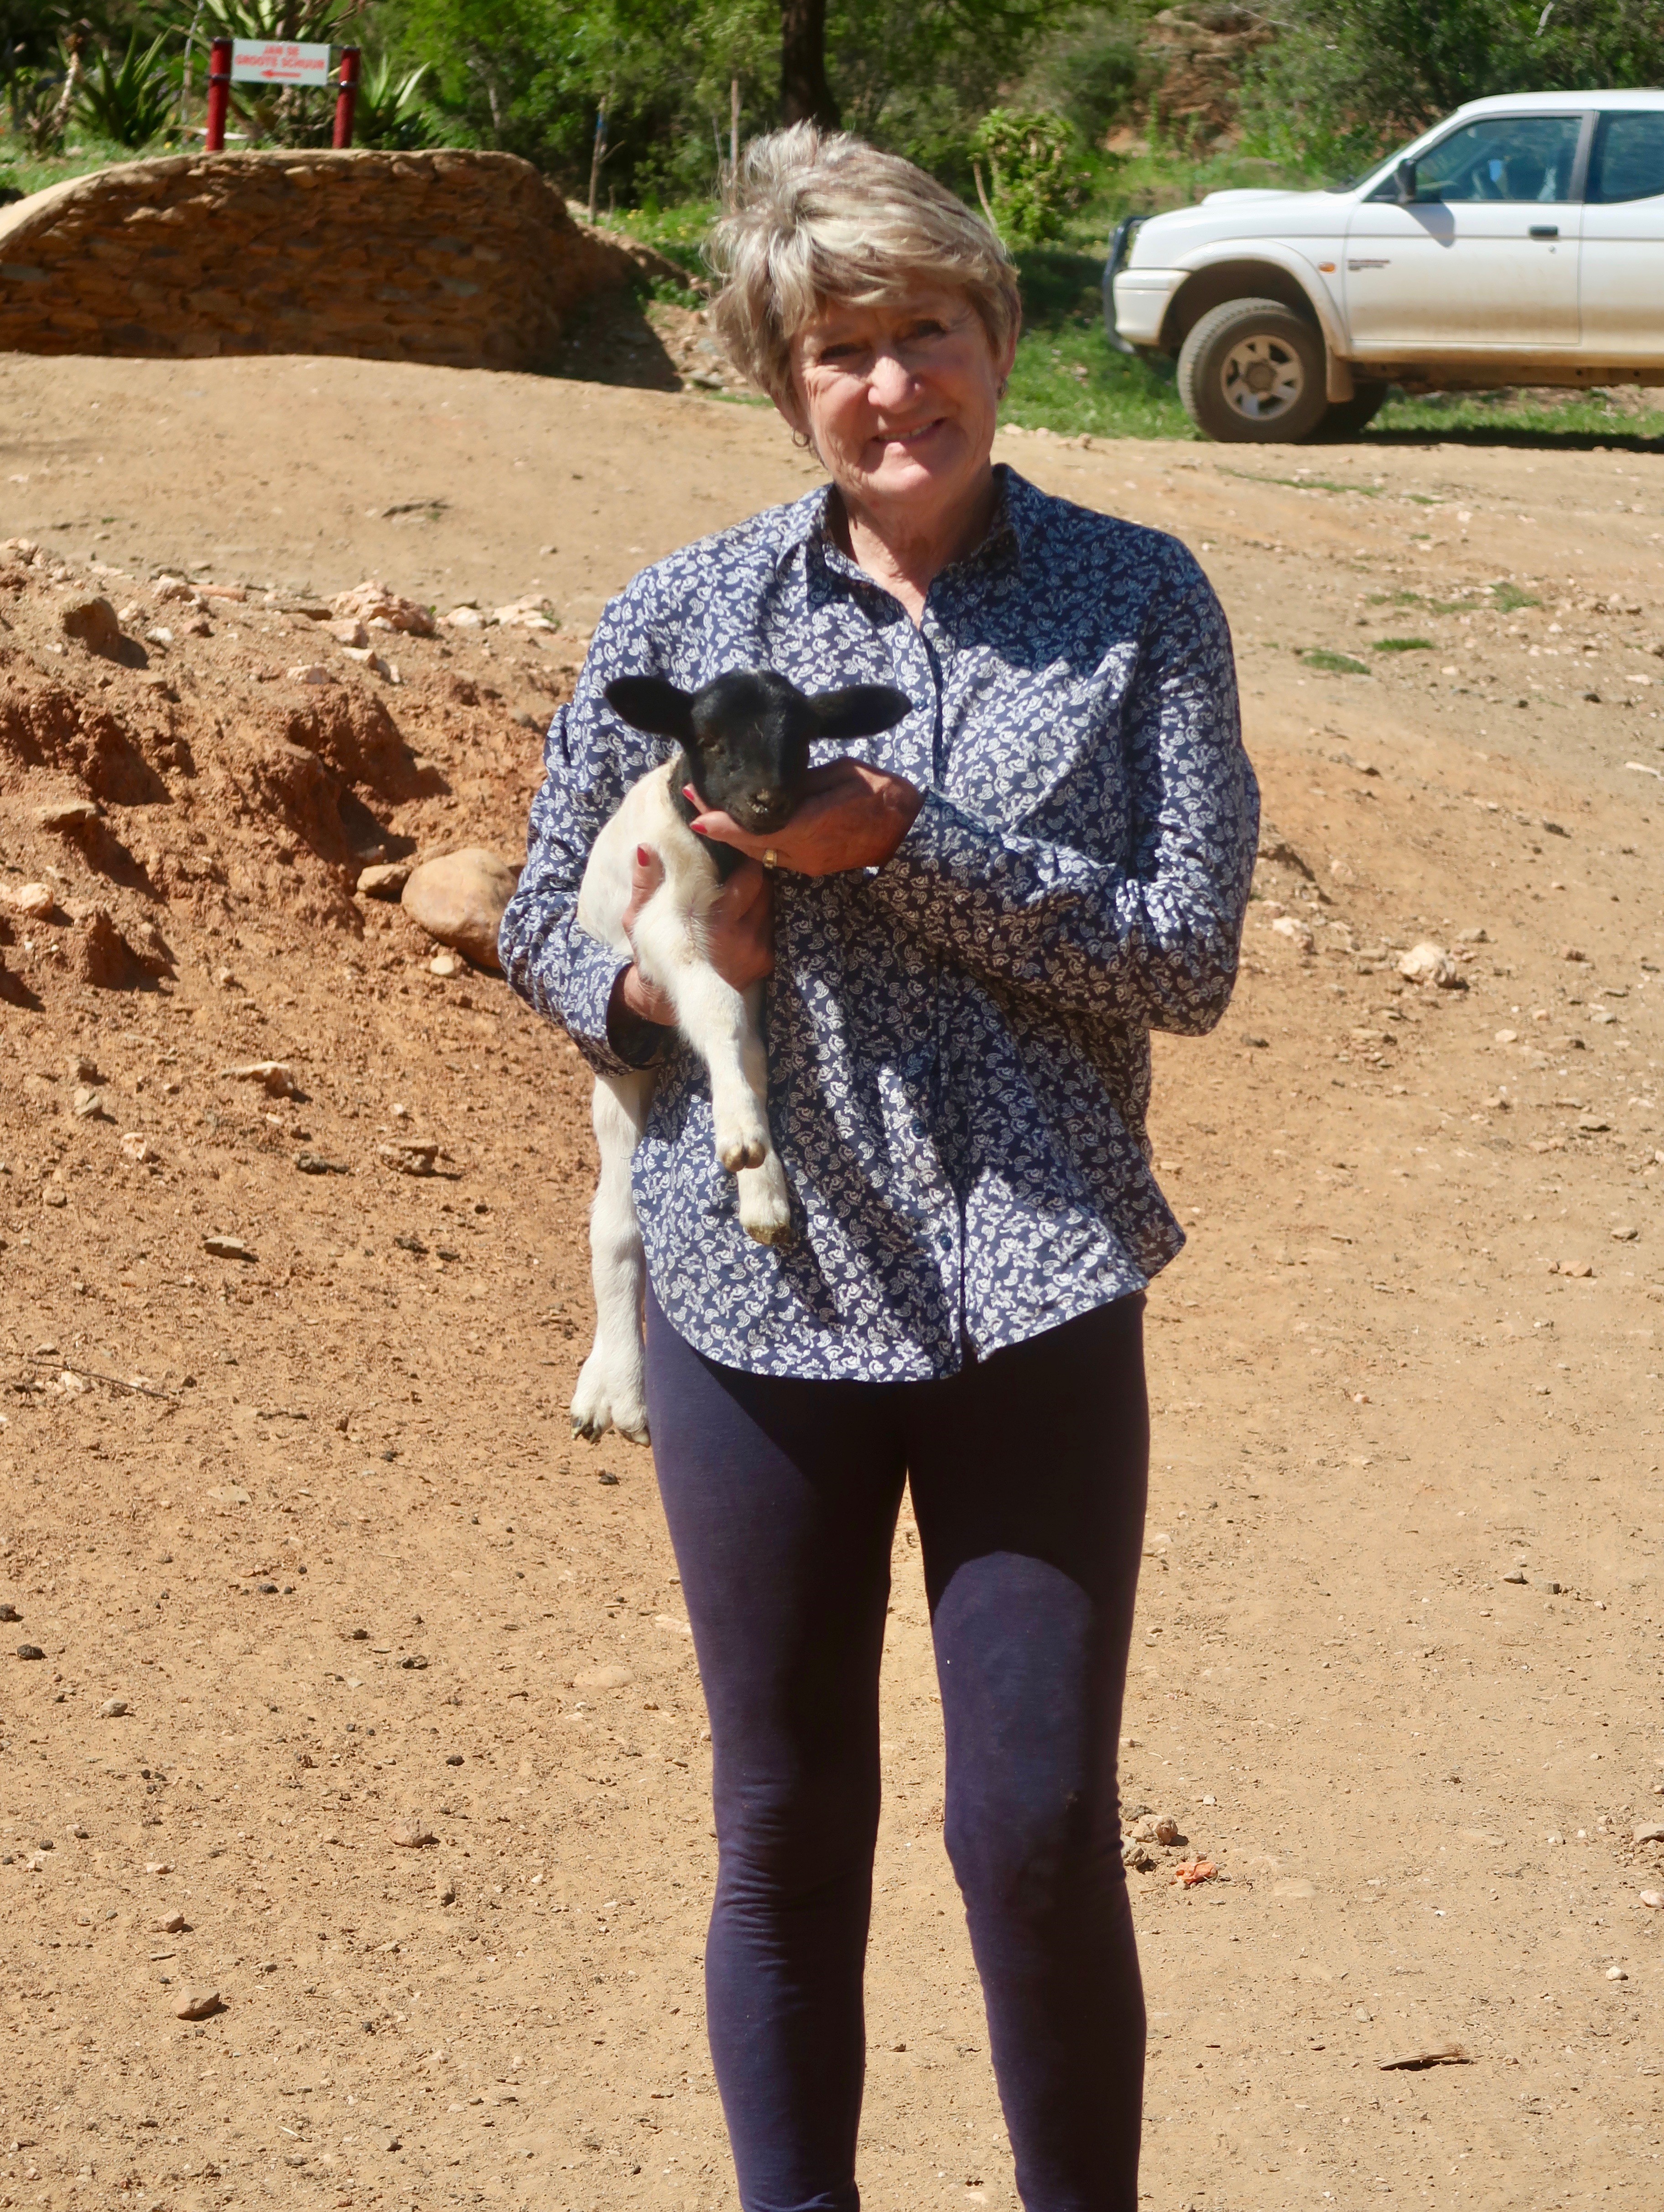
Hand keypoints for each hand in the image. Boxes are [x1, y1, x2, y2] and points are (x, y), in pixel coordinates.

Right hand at [611, 843, 775, 1031]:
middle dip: (752, 873)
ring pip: (769, 904)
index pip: (749, 877)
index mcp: (716, 926)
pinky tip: (741, 913)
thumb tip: (646, 848)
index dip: (743, 858)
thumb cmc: (656, 954)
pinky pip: (770, 925)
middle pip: (764, 887)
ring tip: (736, 887)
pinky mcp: (765, 962)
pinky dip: (759, 915)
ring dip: (757, 893)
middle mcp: (744, 939)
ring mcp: (757, 951)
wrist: (672, 1000)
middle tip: (735, 864)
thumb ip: (646, 884)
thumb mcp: (640, 920)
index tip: (732, 847)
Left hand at [688, 758, 923, 876]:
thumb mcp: (839, 775)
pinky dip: (751, 839)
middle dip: (718, 824)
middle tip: (692, 796)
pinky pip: (771, 854)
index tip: (697, 813)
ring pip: (757, 852)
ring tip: (707, 807)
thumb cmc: (878, 793)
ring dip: (732, 832)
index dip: (723, 824)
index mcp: (810, 828)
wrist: (906, 830)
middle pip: (748, 845)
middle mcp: (803, 853)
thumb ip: (801, 784)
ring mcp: (806, 863)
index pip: (755, 829)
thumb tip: (768, 784)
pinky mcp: (810, 865)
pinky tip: (740, 822)